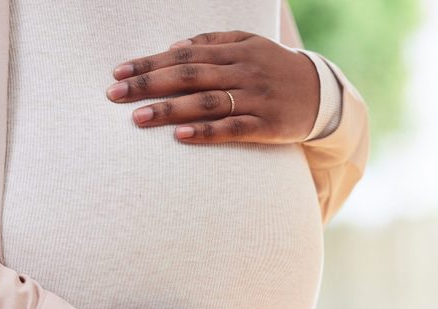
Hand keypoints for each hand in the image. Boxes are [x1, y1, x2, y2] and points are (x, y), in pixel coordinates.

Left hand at [106, 30, 319, 143]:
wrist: (322, 93)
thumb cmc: (273, 67)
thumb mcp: (248, 44)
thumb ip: (213, 42)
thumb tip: (173, 48)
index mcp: (234, 51)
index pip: (183, 56)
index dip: (149, 63)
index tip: (118, 72)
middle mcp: (242, 72)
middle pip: (188, 76)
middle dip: (149, 84)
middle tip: (115, 94)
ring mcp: (254, 99)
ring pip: (206, 102)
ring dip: (170, 110)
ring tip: (138, 118)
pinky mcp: (266, 126)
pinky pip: (233, 129)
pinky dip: (206, 132)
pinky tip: (180, 137)